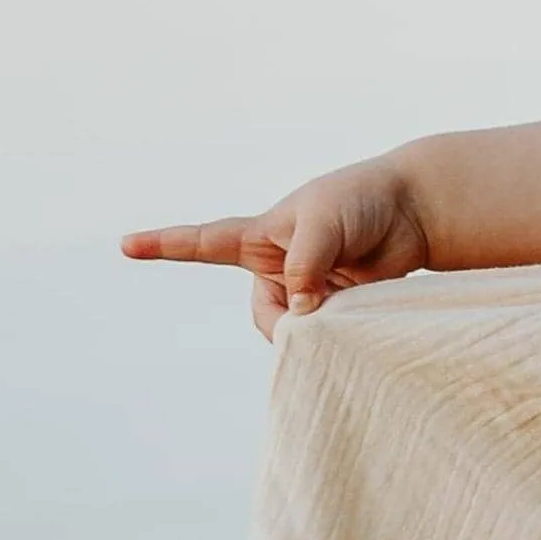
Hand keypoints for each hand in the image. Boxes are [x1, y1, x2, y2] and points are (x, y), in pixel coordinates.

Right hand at [122, 155, 430, 340]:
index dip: (164, 245)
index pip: (204, 242)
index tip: (125, 245)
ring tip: (352, 304)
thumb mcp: (325, 222)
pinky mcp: (338, 310)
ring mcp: (307, 292)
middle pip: (265, 317)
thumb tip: (298, 316)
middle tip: (321, 312)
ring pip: (297, 335)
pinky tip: (361, 318)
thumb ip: (305, 265)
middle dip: (289, 324)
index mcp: (261, 235)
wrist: (415, 211)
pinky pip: (327, 338)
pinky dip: (341, 337)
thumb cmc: (363, 201)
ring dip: (320, 331)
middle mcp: (277, 268)